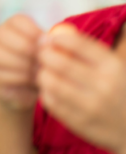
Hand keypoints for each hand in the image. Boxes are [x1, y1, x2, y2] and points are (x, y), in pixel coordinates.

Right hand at [0, 14, 43, 109]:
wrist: (29, 91)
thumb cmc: (41, 65)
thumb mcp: (47, 52)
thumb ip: (49, 44)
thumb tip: (49, 42)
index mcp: (9, 27)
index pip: (16, 21)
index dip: (33, 31)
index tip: (48, 43)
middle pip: (3, 35)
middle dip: (26, 48)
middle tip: (43, 59)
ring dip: (22, 64)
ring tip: (39, 71)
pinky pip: (1, 75)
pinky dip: (20, 79)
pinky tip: (33, 82)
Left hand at [37, 28, 125, 152]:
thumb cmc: (118, 90)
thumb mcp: (113, 68)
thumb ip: (87, 52)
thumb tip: (53, 34)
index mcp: (113, 67)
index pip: (78, 44)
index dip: (57, 39)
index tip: (50, 39)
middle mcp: (104, 86)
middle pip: (60, 62)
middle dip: (45, 55)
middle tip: (41, 54)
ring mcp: (91, 107)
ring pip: (51, 82)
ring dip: (43, 74)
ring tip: (45, 72)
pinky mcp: (79, 123)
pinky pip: (50, 102)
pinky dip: (46, 92)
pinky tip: (51, 90)